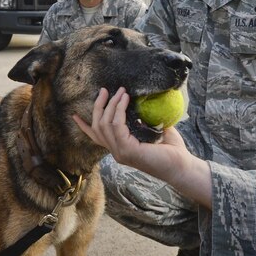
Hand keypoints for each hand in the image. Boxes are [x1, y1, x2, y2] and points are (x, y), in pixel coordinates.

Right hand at [73, 87, 211, 207]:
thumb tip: (144, 100)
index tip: (74, 115)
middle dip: (98, 106)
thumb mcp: (155, 129)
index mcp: (121, 148)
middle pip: (97, 127)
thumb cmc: (171, 150)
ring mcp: (120, 152)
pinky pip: (116, 126)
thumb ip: (145, 118)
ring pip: (104, 124)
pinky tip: (125, 100)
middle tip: (104, 90)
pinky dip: (119, 110)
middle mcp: (117, 151)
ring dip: (111, 105)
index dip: (83, 126)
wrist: (182, 166)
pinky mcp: (127, 150)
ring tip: (120, 92)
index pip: (97, 137)